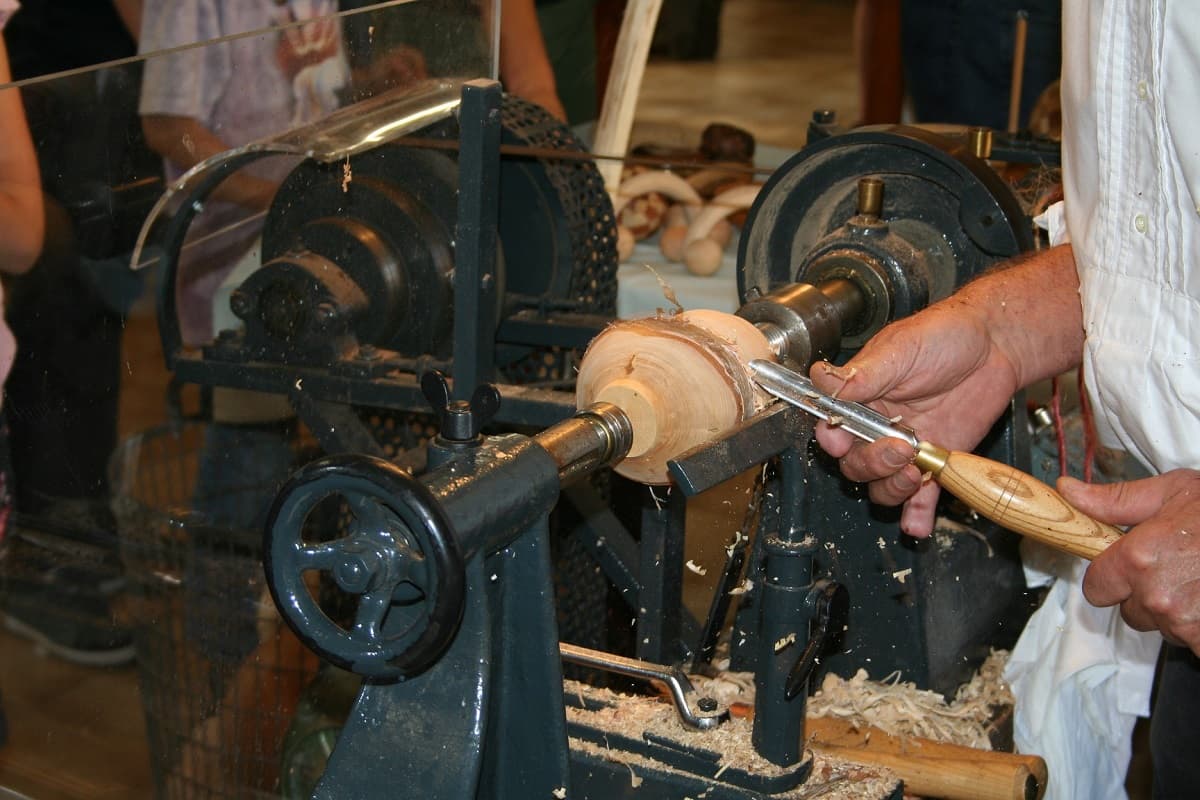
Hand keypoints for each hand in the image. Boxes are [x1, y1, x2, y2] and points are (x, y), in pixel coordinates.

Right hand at [810, 300, 1021, 535]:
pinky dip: (917, 515)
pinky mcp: (937, 461)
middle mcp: (879, 427)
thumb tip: (820, 379)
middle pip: (856, 465)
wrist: (996, 344)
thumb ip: (861, 374)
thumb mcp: (900, 350)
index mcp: (861, 398)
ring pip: (883, 486)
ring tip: (917, 472)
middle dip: (873, 463)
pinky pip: (922, 497)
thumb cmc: (944, 335)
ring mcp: (907, 448)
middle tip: (900, 448)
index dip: (834, 440)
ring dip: (893, 488)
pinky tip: (917, 526)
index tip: (843, 438)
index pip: (833, 429)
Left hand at [1060, 471, 1199, 655]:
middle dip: (1146, 594)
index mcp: (1137, 559)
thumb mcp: (1172, 492)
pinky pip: (1193, 642)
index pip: (1095, 588)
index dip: (1111, 577)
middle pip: (1130, 611)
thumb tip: (1068, 492)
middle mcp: (1156, 596)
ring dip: (1177, 611)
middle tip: (1178, 568)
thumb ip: (1114, 501)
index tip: (1127, 566)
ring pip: (1163, 627)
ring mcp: (1186, 623)